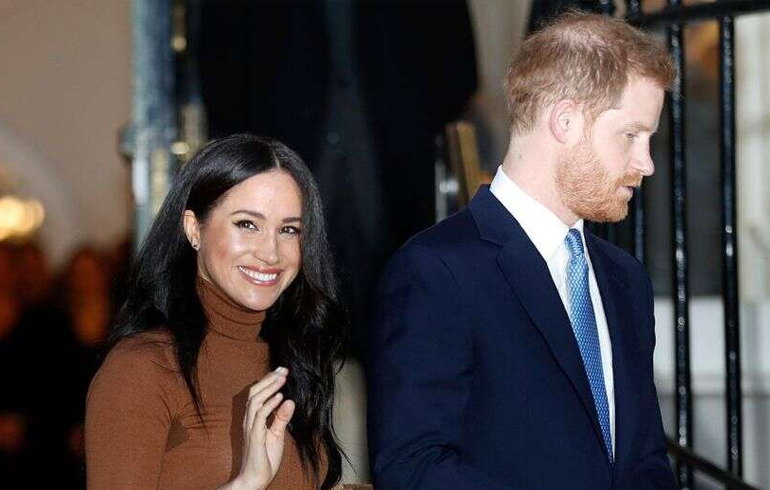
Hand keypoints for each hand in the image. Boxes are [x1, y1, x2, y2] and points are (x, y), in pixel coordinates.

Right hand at [235, 367, 295, 489]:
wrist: (254, 479)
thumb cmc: (264, 459)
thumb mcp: (277, 435)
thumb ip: (281, 418)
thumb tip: (289, 401)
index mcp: (253, 420)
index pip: (257, 394)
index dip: (268, 381)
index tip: (281, 371)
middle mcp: (249, 421)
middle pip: (254, 393)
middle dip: (269, 379)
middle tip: (283, 369)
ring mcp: (250, 428)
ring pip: (255, 400)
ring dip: (270, 387)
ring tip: (282, 378)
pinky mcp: (254, 436)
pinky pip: (260, 416)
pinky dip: (269, 404)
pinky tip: (280, 396)